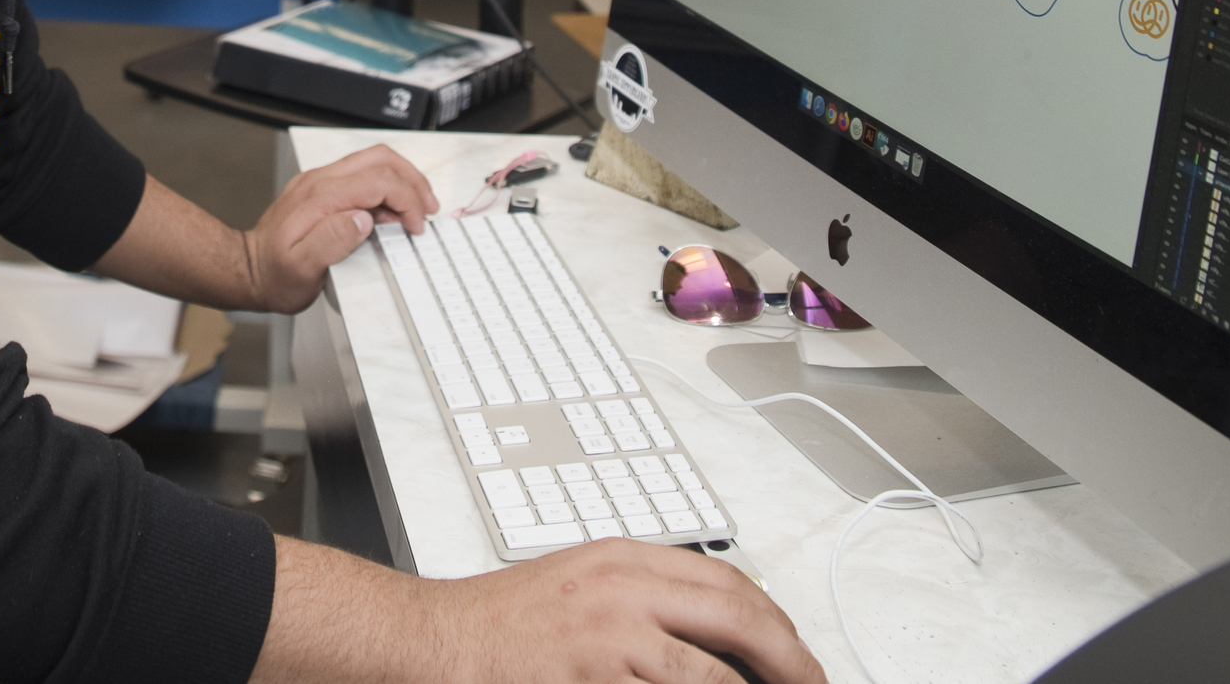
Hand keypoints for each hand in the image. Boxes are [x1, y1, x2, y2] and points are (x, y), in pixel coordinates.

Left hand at [242, 144, 437, 313]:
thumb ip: (332, 241)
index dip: (406, 200)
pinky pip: (360, 174)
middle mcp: (321, 181)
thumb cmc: (275, 274)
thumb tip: (363, 219)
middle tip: (429, 207)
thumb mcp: (302, 269)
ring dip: (401, 179)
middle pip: (380, 159)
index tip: (416, 226)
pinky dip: (385, 187)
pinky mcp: (321, 189)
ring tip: (418, 206)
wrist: (248, 269)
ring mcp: (320, 181)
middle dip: (412, 180)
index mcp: (321, 197)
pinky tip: (391, 211)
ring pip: (372, 161)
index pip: (378, 181)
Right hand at [251, 535, 825, 683]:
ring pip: (712, 671)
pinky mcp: (590, 675)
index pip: (728, 581)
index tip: (798, 655)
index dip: (775, 622)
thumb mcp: (579, 588)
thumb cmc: (499, 624)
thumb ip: (640, 599)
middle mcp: (624, 586)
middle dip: (790, 659)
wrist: (432, 642)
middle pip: (738, 614)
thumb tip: (707, 633)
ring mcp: (608, 634)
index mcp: (625, 558)